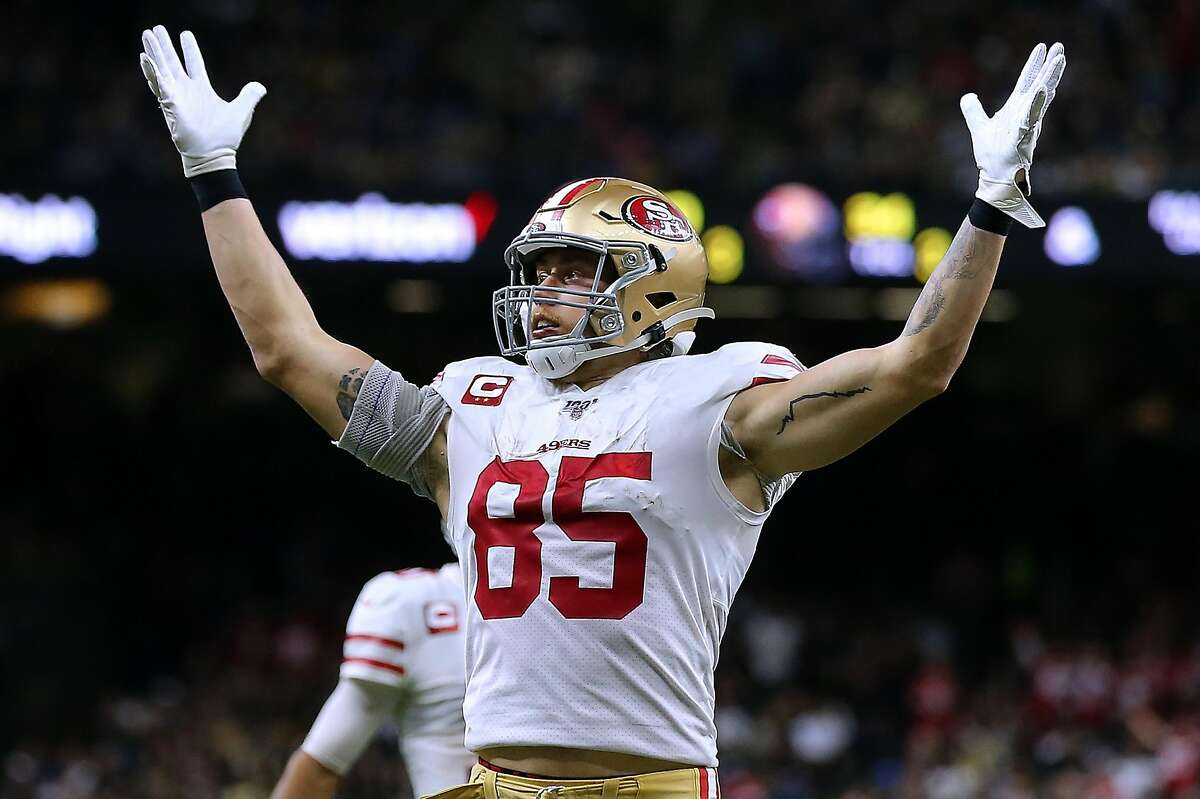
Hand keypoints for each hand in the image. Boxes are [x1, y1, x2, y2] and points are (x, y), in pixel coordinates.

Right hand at [139, 25, 266, 176]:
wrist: (214, 155)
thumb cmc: (225, 137)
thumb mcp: (241, 111)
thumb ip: (249, 97)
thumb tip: (261, 87)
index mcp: (202, 90)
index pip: (194, 64)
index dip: (190, 49)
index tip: (185, 33)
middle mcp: (186, 91)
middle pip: (173, 63)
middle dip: (164, 46)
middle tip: (156, 29)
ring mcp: (176, 97)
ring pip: (162, 69)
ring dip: (154, 52)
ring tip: (146, 34)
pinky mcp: (170, 104)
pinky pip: (158, 84)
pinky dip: (151, 71)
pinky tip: (144, 57)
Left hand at [960, 42, 1065, 227]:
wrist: (995, 177)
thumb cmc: (993, 155)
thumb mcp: (979, 127)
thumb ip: (973, 111)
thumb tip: (967, 96)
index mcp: (1016, 109)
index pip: (1026, 82)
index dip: (1034, 65)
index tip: (1043, 47)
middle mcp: (1025, 113)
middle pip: (1039, 84)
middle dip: (1049, 66)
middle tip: (1060, 46)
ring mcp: (1027, 124)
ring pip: (1041, 97)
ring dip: (1050, 78)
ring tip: (1059, 60)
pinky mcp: (1024, 136)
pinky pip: (1032, 117)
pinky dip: (1036, 104)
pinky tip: (1043, 90)